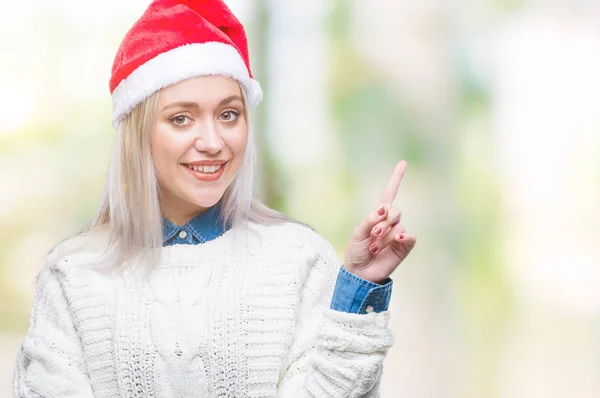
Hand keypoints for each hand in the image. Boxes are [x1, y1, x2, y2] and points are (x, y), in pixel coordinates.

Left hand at [343, 160, 416, 283]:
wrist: (360, 273)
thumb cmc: (356, 252)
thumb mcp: (358, 233)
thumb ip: (370, 220)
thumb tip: (384, 208)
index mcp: (377, 216)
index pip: (389, 194)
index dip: (396, 179)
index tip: (403, 163)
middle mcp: (390, 223)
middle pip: (395, 211)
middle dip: (384, 222)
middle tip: (373, 235)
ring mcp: (398, 234)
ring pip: (399, 225)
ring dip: (386, 235)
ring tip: (375, 247)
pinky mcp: (404, 246)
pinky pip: (409, 236)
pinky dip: (404, 236)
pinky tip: (397, 239)